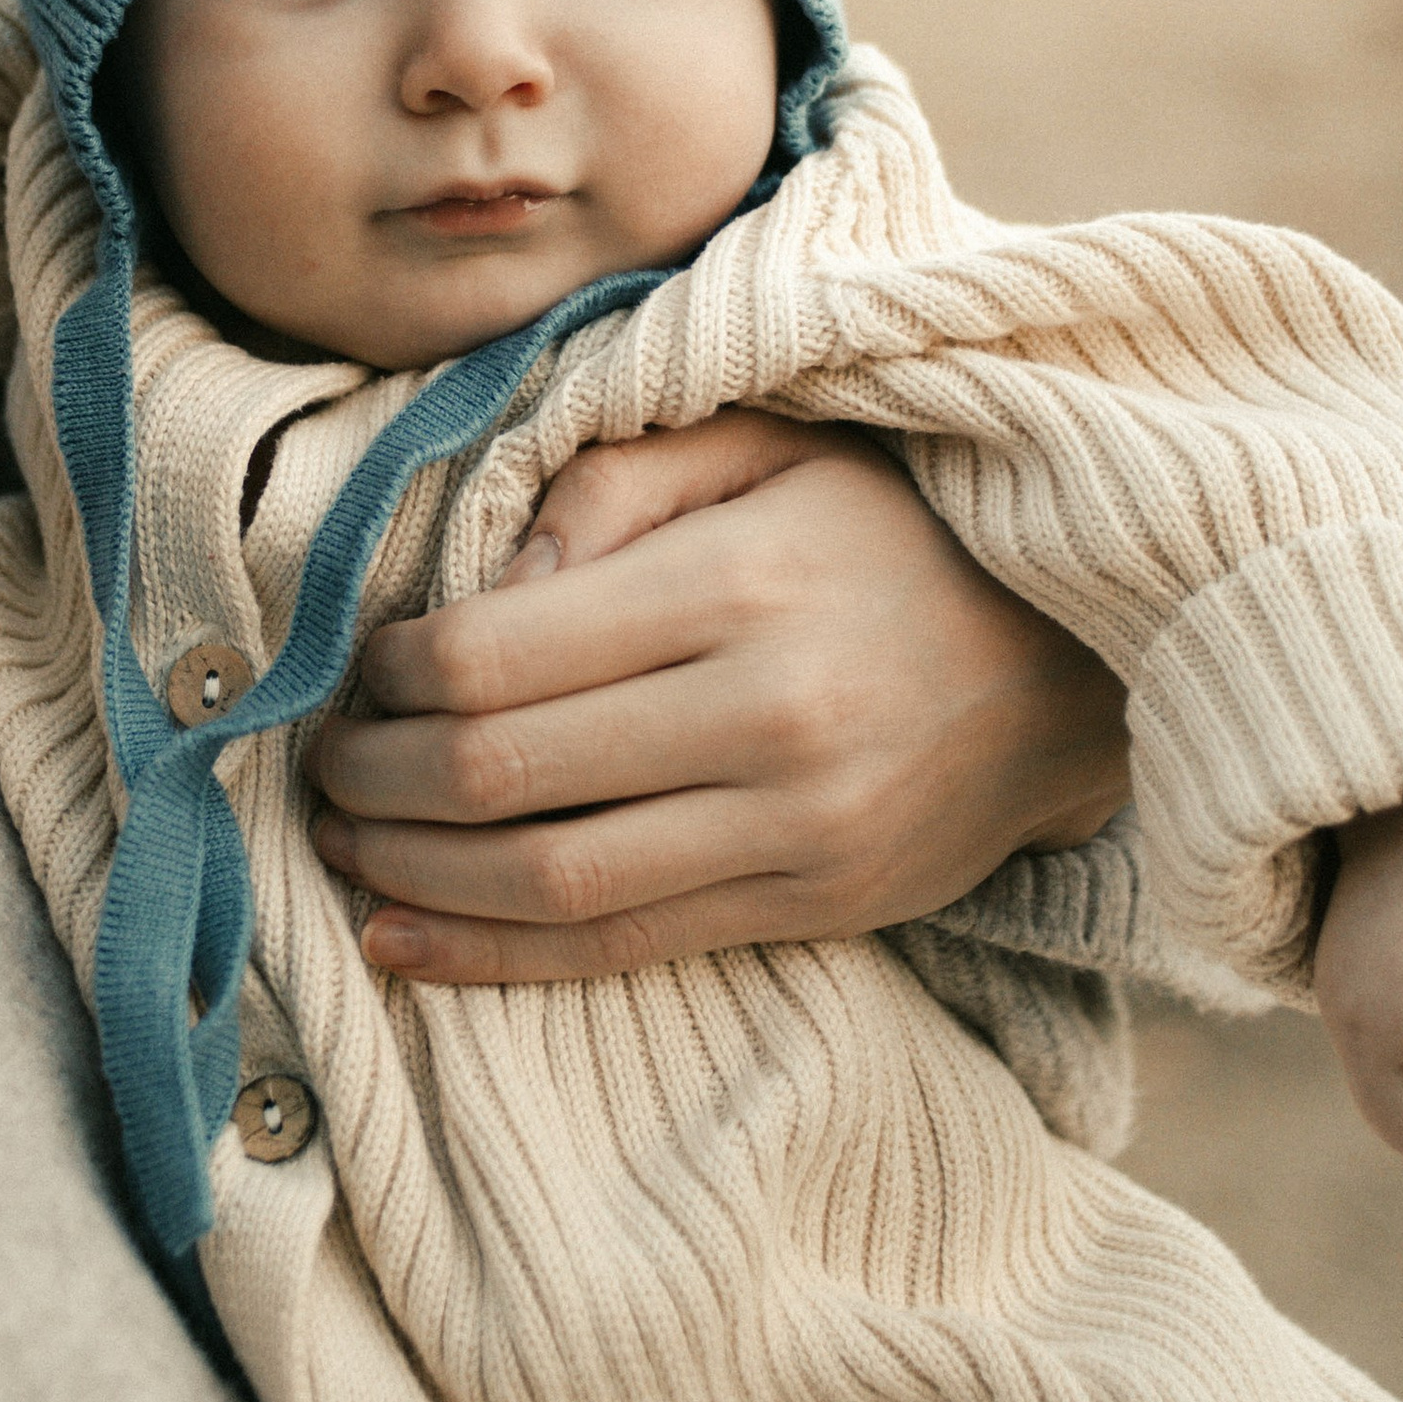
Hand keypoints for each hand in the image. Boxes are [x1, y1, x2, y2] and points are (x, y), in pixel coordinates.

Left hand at [307, 412, 1130, 982]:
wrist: (1083, 659)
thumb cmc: (897, 526)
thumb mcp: (771, 445)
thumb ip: (615, 481)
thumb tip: (483, 580)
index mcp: (737, 586)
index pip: (496, 654)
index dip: (389, 672)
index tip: (356, 663)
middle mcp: (763, 719)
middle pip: (502, 775)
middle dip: (374, 779)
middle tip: (320, 765)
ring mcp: (795, 832)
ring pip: (550, 882)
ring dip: (413, 875)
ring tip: (343, 846)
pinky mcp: (816, 908)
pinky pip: (624, 948)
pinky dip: (494, 956)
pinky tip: (403, 939)